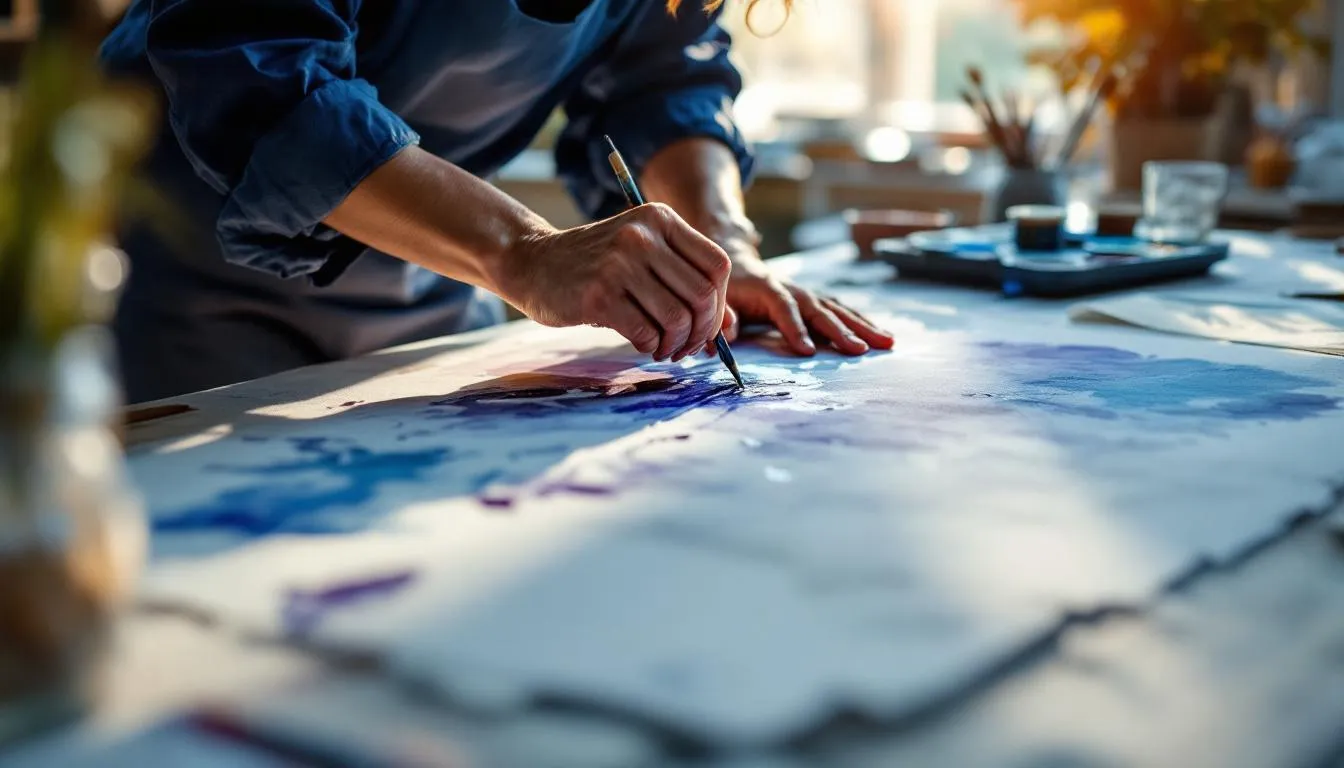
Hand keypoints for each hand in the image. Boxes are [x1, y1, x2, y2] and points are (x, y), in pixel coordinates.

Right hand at [497, 203, 733, 361]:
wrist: (532, 262)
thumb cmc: (597, 265)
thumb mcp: (643, 256)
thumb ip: (684, 282)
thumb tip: (729, 328)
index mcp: (660, 219)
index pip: (717, 265)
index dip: (720, 302)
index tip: (705, 322)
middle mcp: (642, 235)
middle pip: (702, 295)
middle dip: (701, 331)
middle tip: (686, 345)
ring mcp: (619, 264)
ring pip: (677, 318)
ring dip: (675, 344)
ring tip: (663, 347)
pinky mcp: (598, 295)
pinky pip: (646, 332)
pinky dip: (650, 346)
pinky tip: (641, 343)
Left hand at [718, 239, 893, 355]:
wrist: (738, 264)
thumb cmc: (727, 290)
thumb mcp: (717, 301)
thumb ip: (721, 319)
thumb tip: (727, 336)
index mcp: (766, 288)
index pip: (784, 308)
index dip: (795, 329)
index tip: (808, 351)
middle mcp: (793, 288)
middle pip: (820, 309)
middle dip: (841, 330)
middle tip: (860, 350)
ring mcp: (807, 293)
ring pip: (838, 308)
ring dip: (862, 325)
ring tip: (886, 343)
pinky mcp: (815, 300)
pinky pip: (841, 310)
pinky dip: (861, 323)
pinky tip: (879, 336)